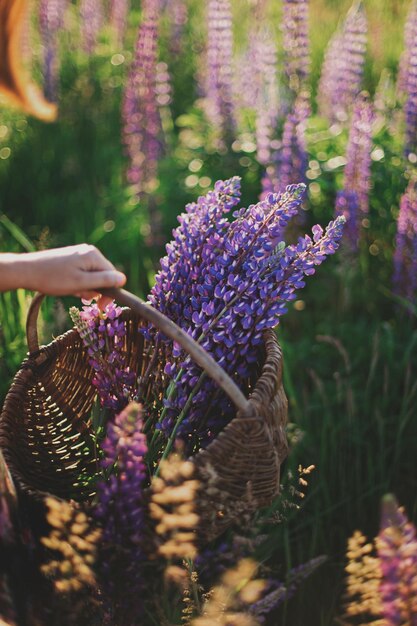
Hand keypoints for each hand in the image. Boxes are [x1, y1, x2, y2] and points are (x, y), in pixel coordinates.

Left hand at [1, 245, 126, 305]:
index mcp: (94, 255)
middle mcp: (89, 252)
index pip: (113, 276)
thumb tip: (123, 279)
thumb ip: (103, 281)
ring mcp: (80, 254)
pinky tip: (70, 288)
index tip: (100, 307)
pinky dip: (79, 284)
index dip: (110, 293)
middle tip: (84, 301)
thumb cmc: (53, 279)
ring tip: (73, 293)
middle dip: (97, 291)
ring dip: (87, 288)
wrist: (27, 271)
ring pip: (93, 276)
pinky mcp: (72, 259)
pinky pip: (83, 274)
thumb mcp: (81, 283)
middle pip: (104, 276)